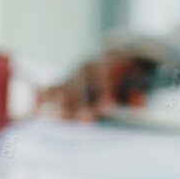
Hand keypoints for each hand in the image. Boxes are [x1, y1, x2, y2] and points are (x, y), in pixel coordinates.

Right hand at [41, 52, 158, 120]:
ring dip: (64, 103)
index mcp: (106, 62)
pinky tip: (41, 109)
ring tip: (63, 120)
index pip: (103, 74)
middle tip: (84, 120)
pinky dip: (45, 98)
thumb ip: (137, 93)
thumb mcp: (138, 80)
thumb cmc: (127, 76)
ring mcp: (73, 75)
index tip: (107, 107)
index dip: (104, 90)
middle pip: (81, 83)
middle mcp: (86, 66)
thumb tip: (137, 102)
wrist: (116, 58)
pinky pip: (52, 89)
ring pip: (65, 87)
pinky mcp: (62, 84)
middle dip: (82, 102)